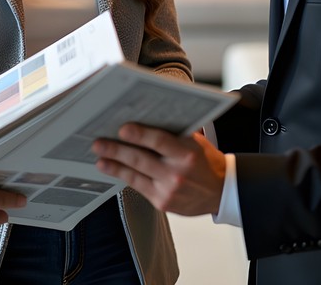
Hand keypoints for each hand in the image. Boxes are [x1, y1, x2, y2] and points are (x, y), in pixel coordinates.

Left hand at [93, 123, 226, 215]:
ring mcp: (169, 190)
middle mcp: (177, 173)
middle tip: (99, 143)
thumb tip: (146, 116)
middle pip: (141, 159)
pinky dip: (124, 177)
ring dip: (114, 166)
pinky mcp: (162, 203)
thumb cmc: (205, 161)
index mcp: (187, 153)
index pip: (160, 141)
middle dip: (117, 150)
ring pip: (135, 175)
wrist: (221, 192)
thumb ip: (174, 132)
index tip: (123, 129)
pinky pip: (138, 187)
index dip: (140, 135)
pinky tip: (112, 169)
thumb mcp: (195, 142)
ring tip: (99, 158)